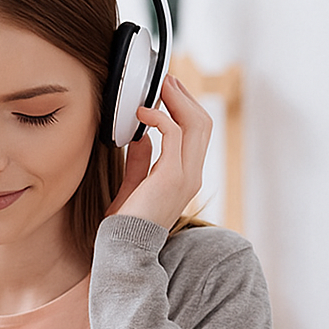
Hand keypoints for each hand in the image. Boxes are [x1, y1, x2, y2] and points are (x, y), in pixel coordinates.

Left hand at [106, 75, 212, 229]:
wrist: (125, 247)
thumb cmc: (127, 223)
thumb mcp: (134, 186)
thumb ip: (140, 162)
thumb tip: (140, 137)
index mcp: (187, 176)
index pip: (198, 133)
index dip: (187, 108)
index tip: (169, 91)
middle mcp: (192, 175)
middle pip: (203, 124)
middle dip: (185, 97)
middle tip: (166, 80)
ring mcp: (186, 176)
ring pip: (195, 125)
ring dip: (177, 100)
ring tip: (159, 88)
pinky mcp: (171, 177)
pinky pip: (173, 134)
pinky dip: (159, 117)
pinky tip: (142, 112)